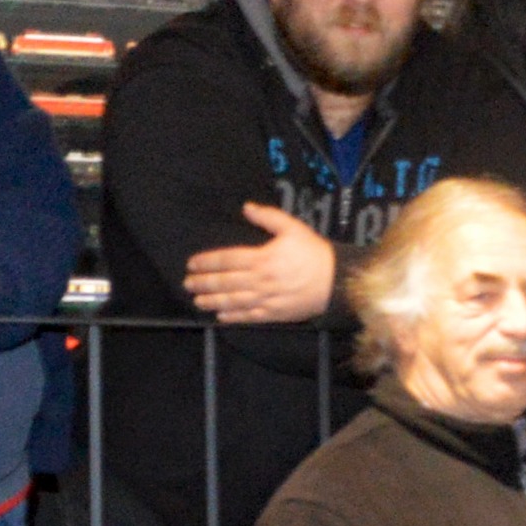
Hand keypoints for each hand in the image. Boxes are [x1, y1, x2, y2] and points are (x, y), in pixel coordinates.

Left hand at [183, 202, 337, 324]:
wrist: (338, 281)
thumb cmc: (315, 253)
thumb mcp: (294, 228)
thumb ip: (268, 217)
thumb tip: (247, 208)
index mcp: (262, 258)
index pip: (227, 259)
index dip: (207, 262)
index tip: (192, 264)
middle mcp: (261, 280)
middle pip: (225, 282)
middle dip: (204, 283)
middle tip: (187, 283)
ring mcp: (267, 299)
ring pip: (234, 301)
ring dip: (213, 301)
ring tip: (197, 300)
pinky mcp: (276, 313)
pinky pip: (250, 316)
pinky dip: (234, 317)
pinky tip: (220, 316)